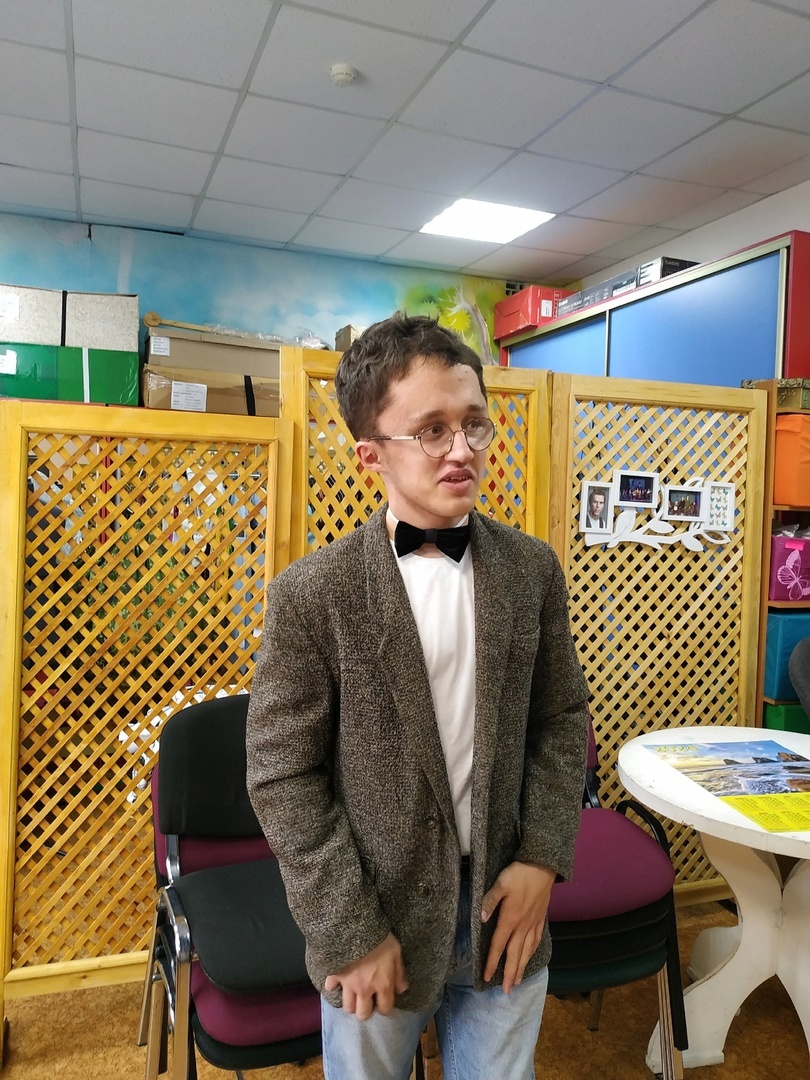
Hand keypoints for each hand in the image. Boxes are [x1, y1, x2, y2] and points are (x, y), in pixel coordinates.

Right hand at [323, 933, 407, 1019]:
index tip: (383, 1002)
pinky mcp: (334, 976)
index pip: (385, 1009)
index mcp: (382, 985)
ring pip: (347, 1006)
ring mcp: (348, 985)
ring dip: (351, 1002)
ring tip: (353, 994)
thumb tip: (402, 989)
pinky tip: (336, 982)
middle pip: (363, 1014)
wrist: (355, 928)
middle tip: (367, 1001)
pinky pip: (330, 988)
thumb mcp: (396, 952)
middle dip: (365, 1010)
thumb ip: (399, 973)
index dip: (385, 1008)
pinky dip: (333, 987)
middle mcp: (364, 990)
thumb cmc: (379, 939)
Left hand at [481, 861, 555, 992]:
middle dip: (509, 974)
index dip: (492, 962)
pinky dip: (532, 952)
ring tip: (517, 981)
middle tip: (506, 991)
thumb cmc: (519, 874)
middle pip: (514, 954)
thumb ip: (490, 901)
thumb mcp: (501, 883)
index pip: (498, 945)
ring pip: (526, 951)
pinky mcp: (540, 919)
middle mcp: (522, 926)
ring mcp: (533, 923)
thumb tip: (481, 918)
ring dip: (521, 967)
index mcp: (510, 919)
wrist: (542, 867)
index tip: (487, 978)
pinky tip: (529, 956)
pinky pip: (536, 940)